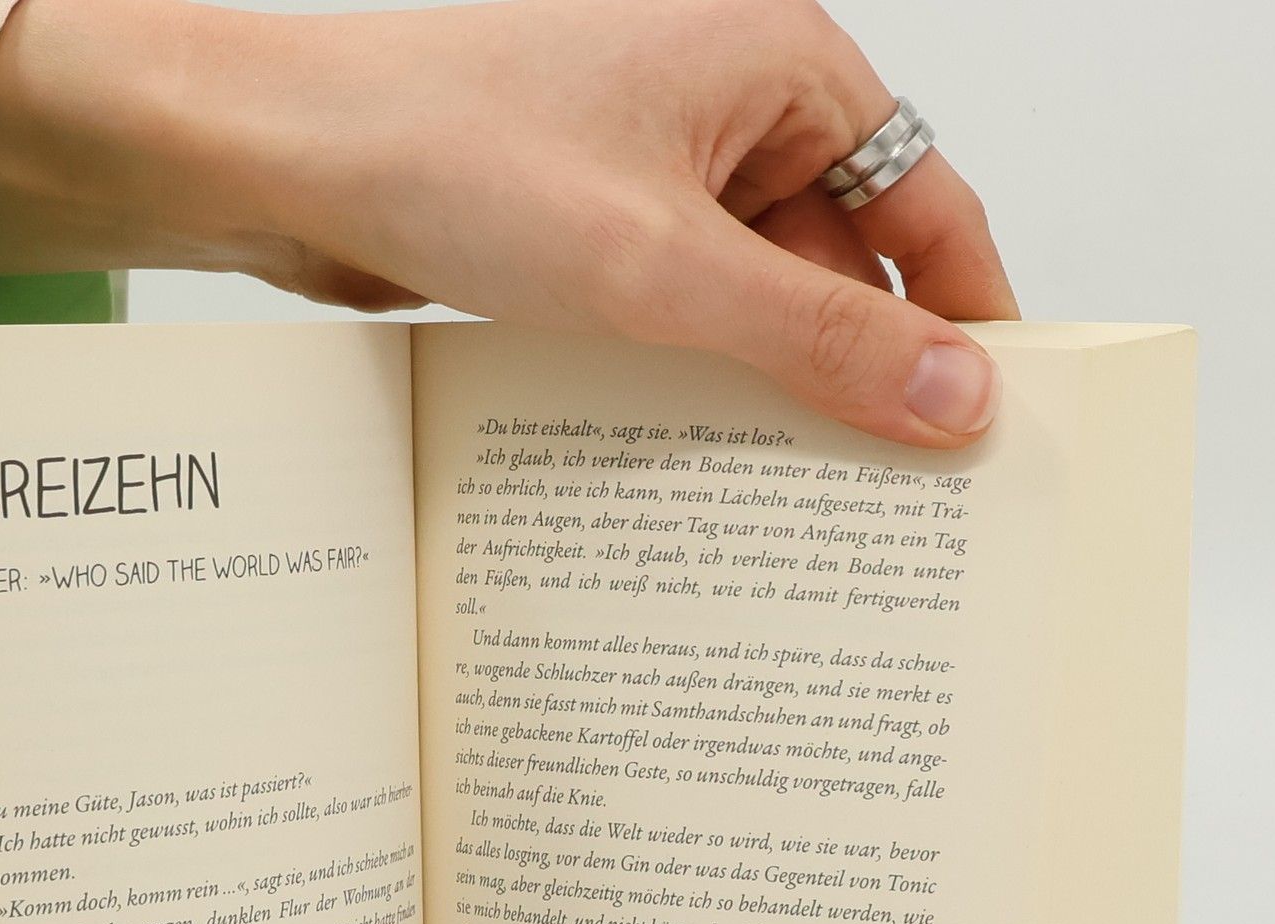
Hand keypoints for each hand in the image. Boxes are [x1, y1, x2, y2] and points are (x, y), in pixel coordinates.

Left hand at [0, 0, 1017, 447]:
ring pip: (750, 299)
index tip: (992, 427)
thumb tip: (960, 396)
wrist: (283, 158)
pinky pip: (674, 312)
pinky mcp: (589, 227)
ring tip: (790, 505)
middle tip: (886, 503)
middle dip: (856, 374)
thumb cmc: (454, 157)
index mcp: (782, 67)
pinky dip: (686, 381)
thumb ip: (819, 338)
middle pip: (841, 262)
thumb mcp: (665, 268)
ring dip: (763, 391)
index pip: (928, 204)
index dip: (967, 317)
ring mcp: (653, 169)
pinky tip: (689, 466)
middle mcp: (727, 108)